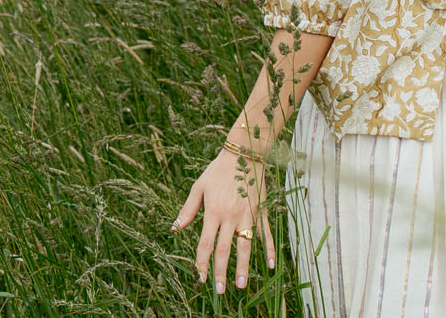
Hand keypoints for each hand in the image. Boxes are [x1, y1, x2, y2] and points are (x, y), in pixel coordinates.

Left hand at [171, 148, 276, 290]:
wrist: (244, 153)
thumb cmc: (217, 170)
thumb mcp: (198, 187)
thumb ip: (188, 210)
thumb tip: (175, 228)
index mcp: (213, 211)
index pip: (205, 244)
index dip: (202, 263)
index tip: (200, 279)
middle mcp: (230, 216)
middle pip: (224, 249)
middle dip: (221, 272)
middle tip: (221, 291)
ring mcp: (248, 214)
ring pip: (245, 246)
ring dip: (243, 267)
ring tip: (241, 285)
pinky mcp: (261, 211)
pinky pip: (265, 233)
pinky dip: (269, 250)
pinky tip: (270, 266)